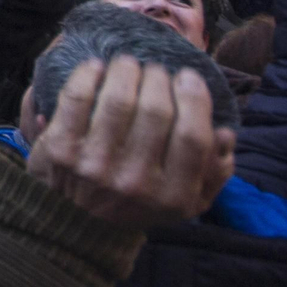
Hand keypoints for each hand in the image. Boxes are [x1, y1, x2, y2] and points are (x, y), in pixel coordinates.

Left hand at [27, 57, 234, 231]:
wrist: (77, 222)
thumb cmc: (139, 201)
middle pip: (156, 111)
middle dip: (159, 78)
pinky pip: (78, 97)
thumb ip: (214, 172)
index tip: (188, 77)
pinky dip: (88, 74)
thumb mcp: (187, 202)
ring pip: (118, 99)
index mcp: (173, 196)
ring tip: (128, 64)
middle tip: (155, 70)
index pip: (192, 136)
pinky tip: (96, 67)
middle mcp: (134, 182)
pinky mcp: (61, 149)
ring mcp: (95, 165)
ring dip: (126, 70)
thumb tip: (225, 133)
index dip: (194, 98)